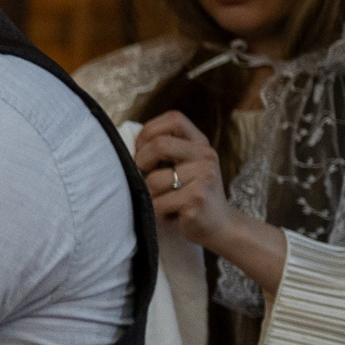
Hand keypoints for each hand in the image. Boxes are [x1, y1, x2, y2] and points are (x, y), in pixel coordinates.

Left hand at [134, 109, 287, 295]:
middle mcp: (206, 155)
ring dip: (149, 195)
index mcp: (200, 143)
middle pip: (159, 144)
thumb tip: (124, 148)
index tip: (141, 149)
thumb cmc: (191, 195)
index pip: (174, 119)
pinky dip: (155, 211)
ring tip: (162, 201)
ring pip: (153, 180)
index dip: (150, 131)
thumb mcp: (183, 167)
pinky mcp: (197, 198)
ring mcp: (204, 176)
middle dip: (141, 162)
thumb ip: (164, 152)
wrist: (220, 225)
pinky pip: (158, 203)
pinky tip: (169, 214)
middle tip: (143, 178)